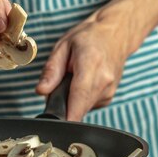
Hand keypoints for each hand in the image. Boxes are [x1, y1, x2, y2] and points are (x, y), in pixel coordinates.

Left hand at [36, 4, 139, 120]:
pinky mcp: (109, 98)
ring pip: (82, 109)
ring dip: (72, 100)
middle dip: (63, 104)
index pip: (79, 99)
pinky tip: (83, 82)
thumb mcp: (63, 46)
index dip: (65, 116)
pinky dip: (81, 98)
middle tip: (60, 85)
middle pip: (78, 109)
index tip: (54, 121)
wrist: (116, 35)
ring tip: (74, 79)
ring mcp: (109, 91)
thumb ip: (52, 70)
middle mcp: (104, 81)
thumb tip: (41, 91)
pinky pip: (88, 106)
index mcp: (92, 64)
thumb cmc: (90, 37)